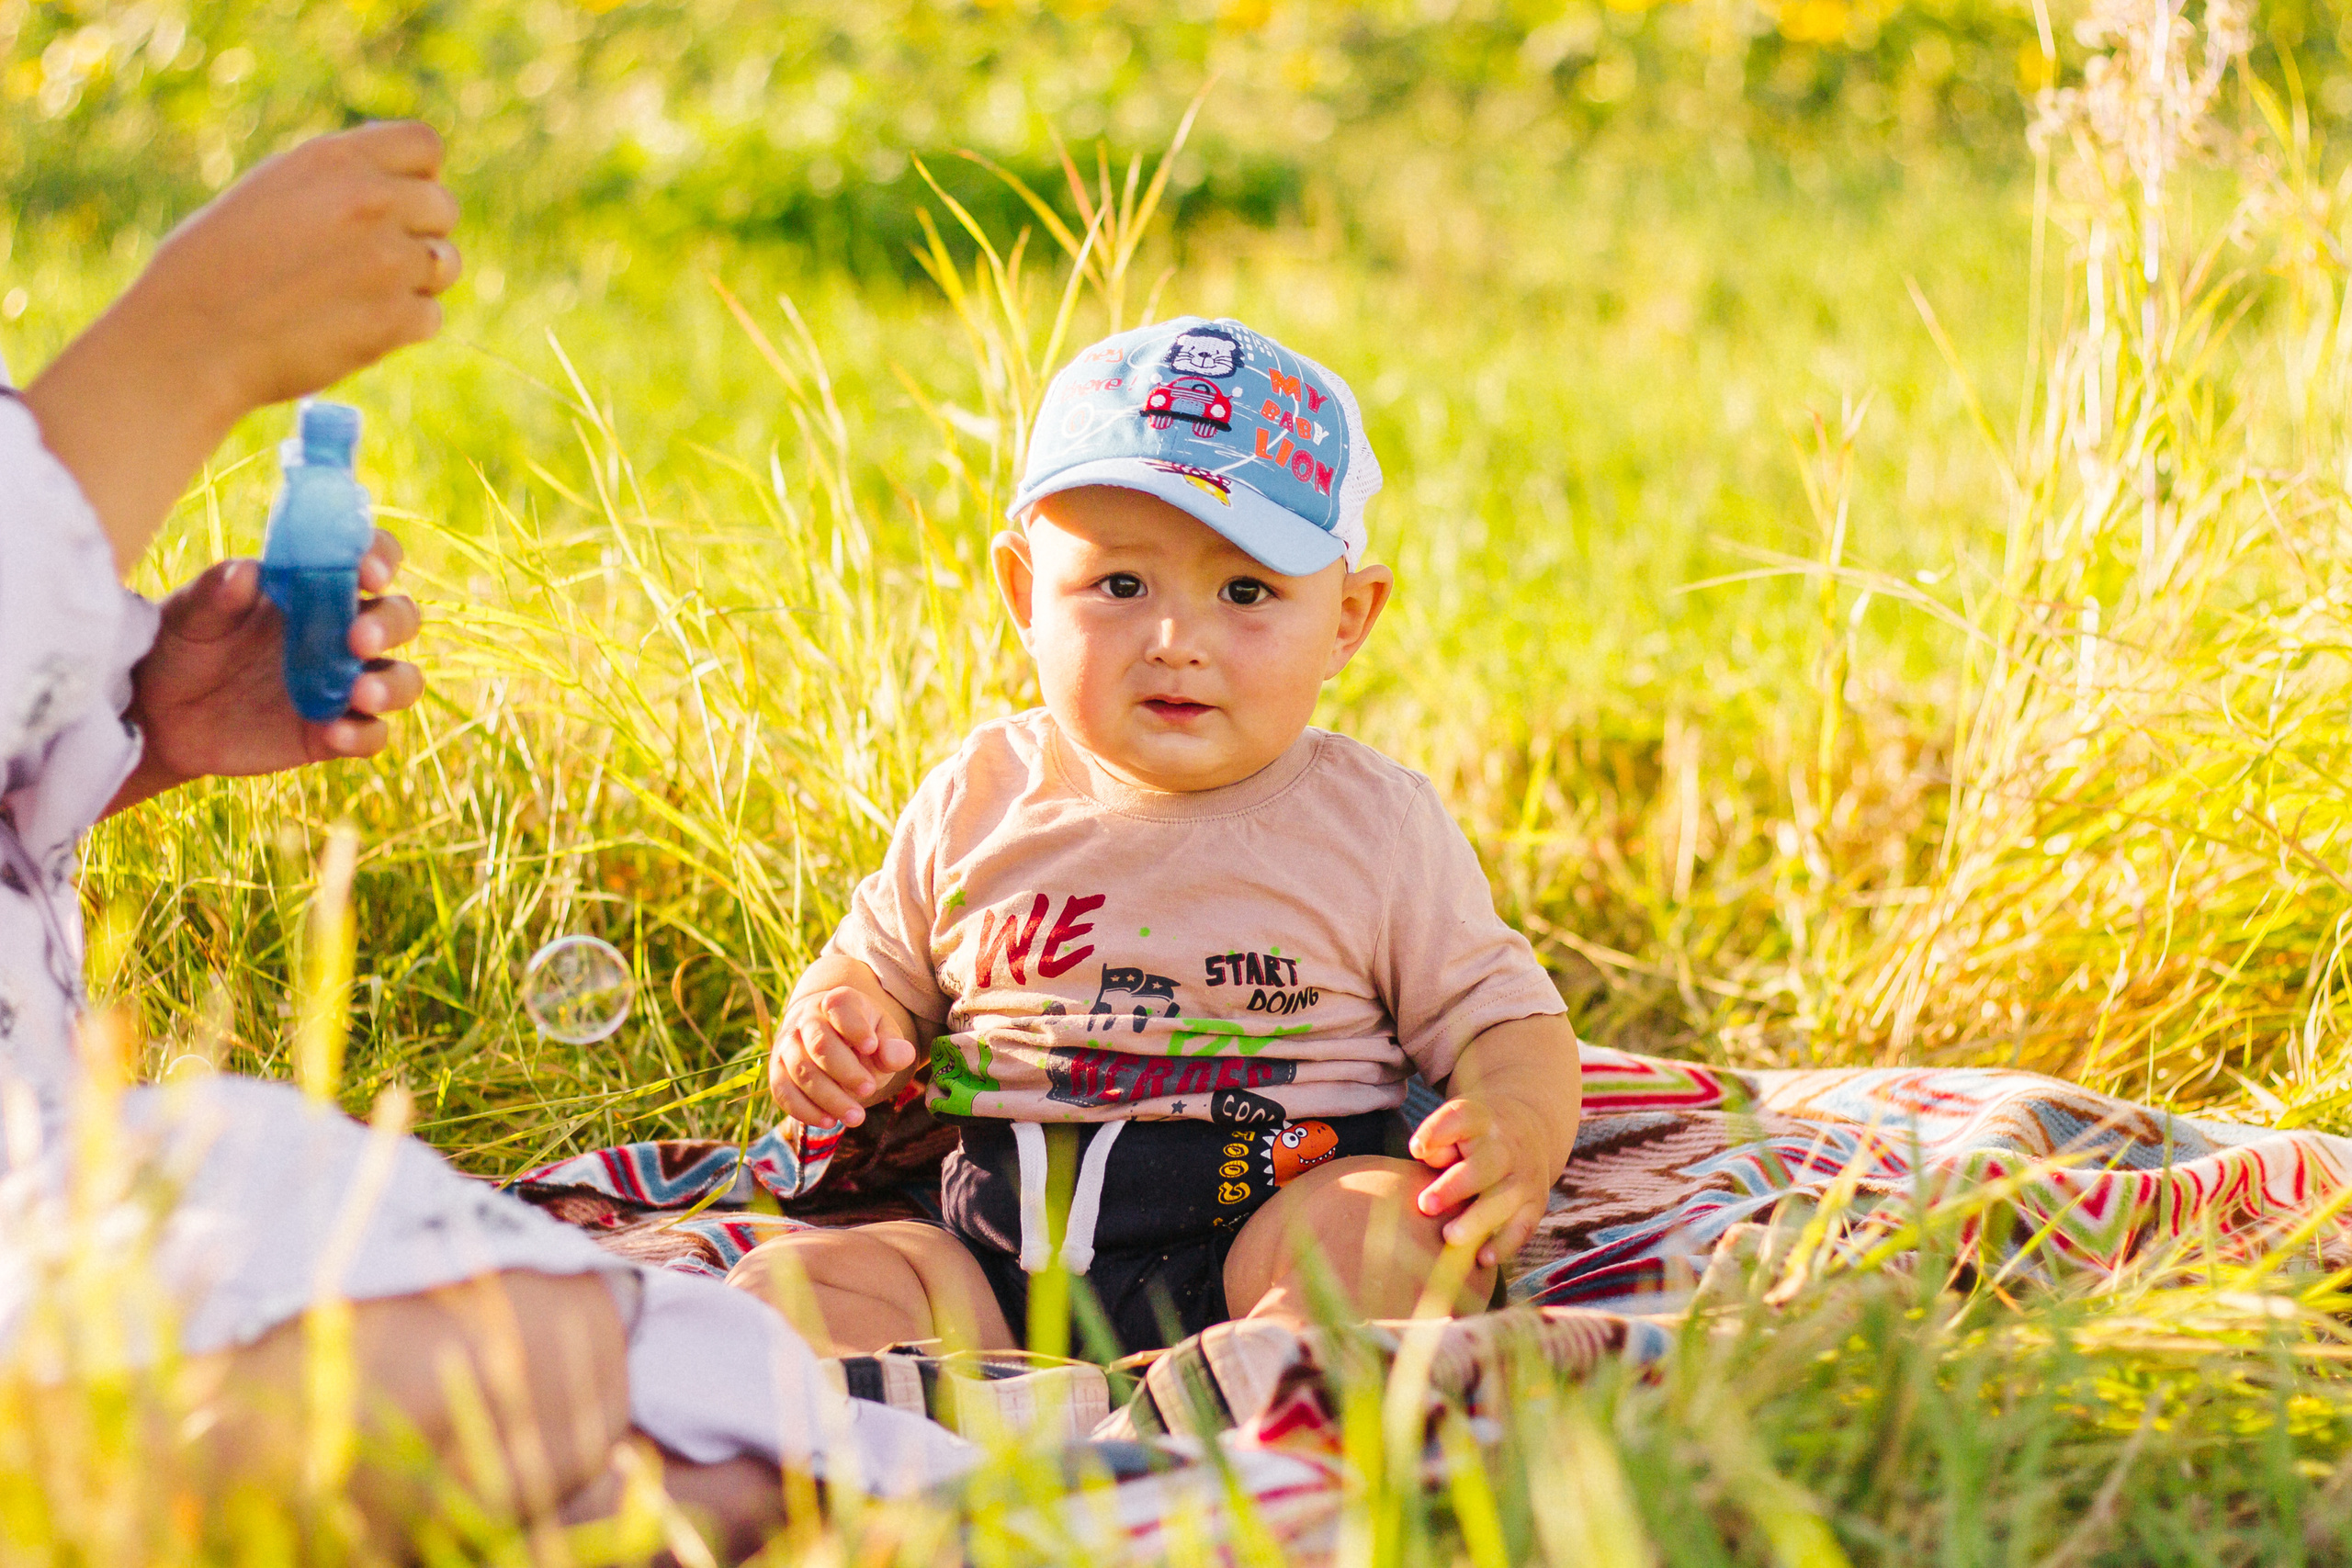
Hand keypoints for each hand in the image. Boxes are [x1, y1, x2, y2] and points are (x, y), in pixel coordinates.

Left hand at [108, 531, 423, 813]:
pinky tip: (334, 733)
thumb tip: (247, 572)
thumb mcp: (188, 613)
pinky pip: (370, 735)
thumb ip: (216, 592)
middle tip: (357, 638)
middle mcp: (342, 633)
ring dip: (392, 684)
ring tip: (362, 693)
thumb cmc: (181, 646)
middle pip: (400, 618)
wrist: (160, 715)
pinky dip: (362, 734)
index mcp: (316, 588)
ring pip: (402, 679)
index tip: (367, 571)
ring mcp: (344, 685)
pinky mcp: (332, 733)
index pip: (369, 560)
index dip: (381, 558)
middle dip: (389, 624)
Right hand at [128, 120, 461, 416]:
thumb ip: (339, 181)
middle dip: (418, 233)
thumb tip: (398, 181)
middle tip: (369, 260)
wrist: (190, 339)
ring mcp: (388, 261)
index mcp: (335, 160)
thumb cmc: (215, 266)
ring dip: (416, 281)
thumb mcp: (272, 190)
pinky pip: (431, 317)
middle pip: (444, 207)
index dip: (418, 175)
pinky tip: (353, 327)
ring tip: (357, 293)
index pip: (424, 145)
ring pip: (445, 264)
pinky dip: (402, 327)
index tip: (394, 199)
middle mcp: (370, 202)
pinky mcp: (395, 319)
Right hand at [768, 986, 917, 1128]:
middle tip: (869, 1090)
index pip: (840, 1007)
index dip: (855, 1028)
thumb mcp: (885, 1035)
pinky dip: (805, 1110)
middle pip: (820, 1044)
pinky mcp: (777, 1071)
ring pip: (802, 1071)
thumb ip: (894, 1046)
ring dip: (829, 1098)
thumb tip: (896, 1057)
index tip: (872, 1047)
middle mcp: (806, 1019)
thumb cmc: (864, 1037)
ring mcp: (787, 1045)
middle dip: (846, 1072)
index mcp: (837, 1002)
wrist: (833, 1039)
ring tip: (856, 1117)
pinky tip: (830, 1122)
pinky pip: (784, 1092)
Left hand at [1408, 1095, 1559, 1268]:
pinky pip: (1522, 1227)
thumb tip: (1425, 1156)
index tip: (1415, 1150)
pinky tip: (1482, 1259)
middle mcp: (1507, 1148)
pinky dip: (1504, 1245)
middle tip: (1425, 1205)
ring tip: (1450, 1237)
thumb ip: (1439, 1140)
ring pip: (1504, 1200)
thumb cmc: (1475, 1136)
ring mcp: (1524, 1176)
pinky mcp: (1536, 1203)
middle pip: (1484, 1166)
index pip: (1460, 1119)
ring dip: (1477, 1220)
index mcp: (1482, 1120)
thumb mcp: (1459, 1124)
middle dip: (1455, 1187)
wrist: (1530, 1130)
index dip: (1437, 1132)